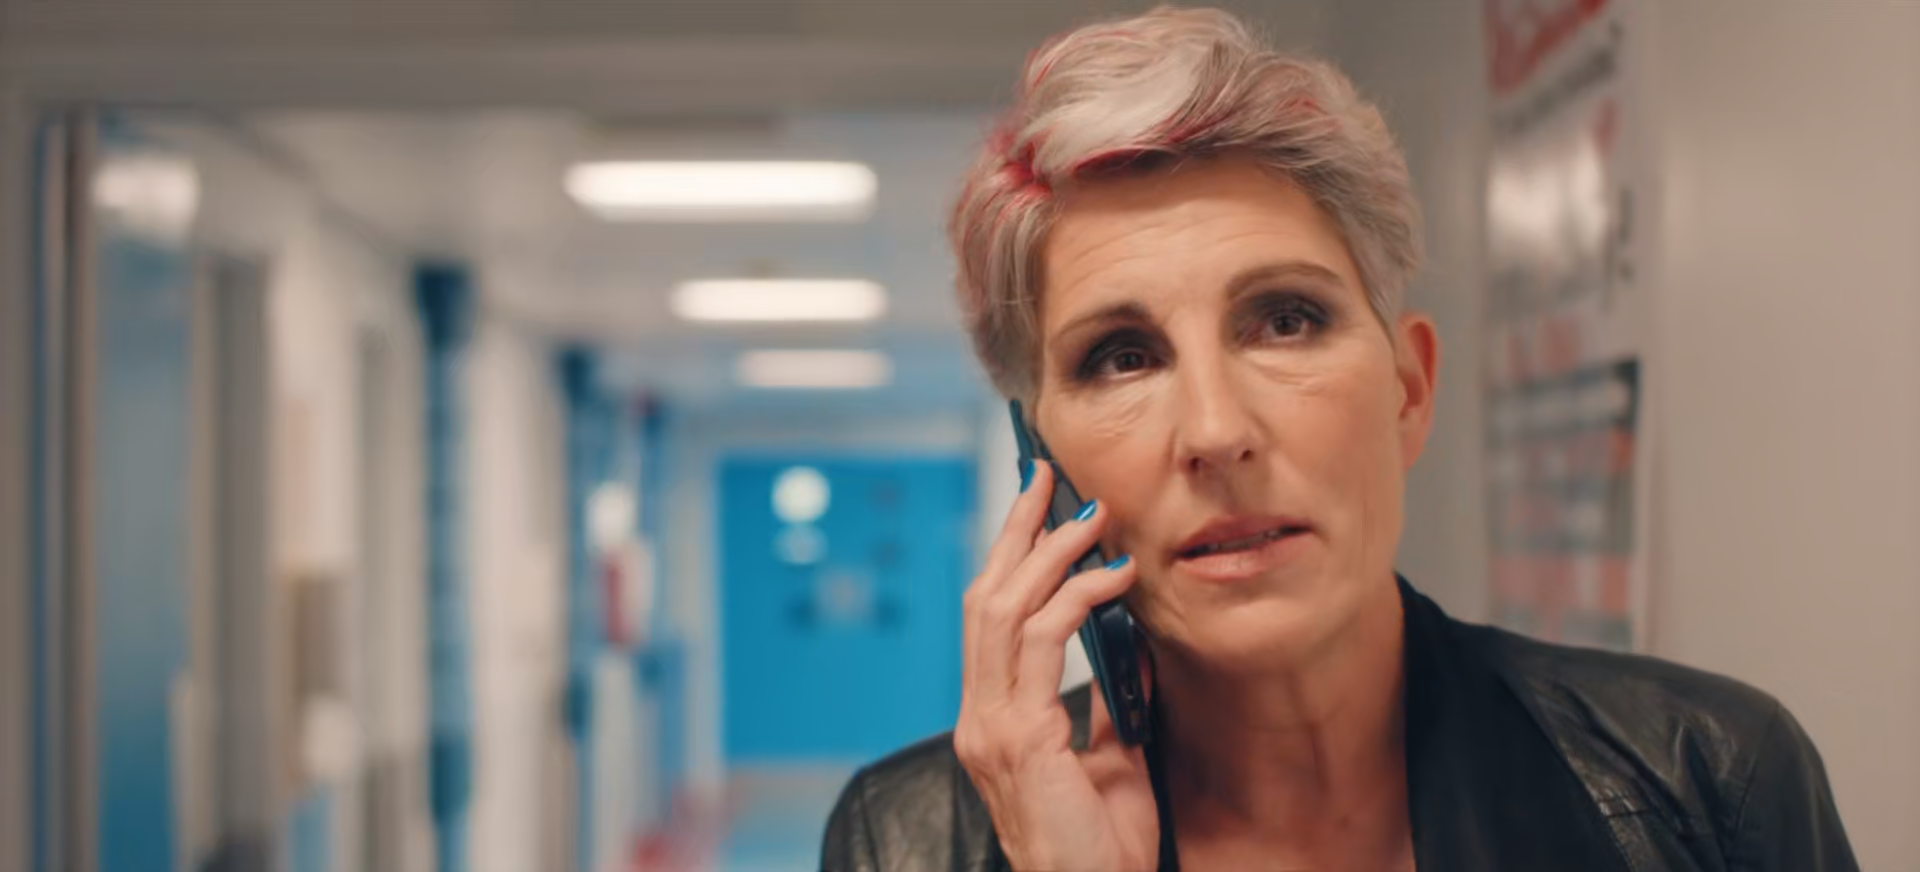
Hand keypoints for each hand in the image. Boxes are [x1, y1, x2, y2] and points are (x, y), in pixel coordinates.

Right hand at [954, 461, 1158, 871]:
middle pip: (984, 599)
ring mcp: (989, 728)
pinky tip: (1112, 578)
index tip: (1040, 508)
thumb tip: (1129, 648)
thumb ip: (1108, 705)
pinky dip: (1075, 597)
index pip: (989, 621)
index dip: (1011, 558)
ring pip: (1002, 609)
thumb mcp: (1112, 761)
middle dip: (1016, 532)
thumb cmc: (1102, 849)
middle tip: (1047, 477)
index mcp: (993, 723)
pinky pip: (1039, 642)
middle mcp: (979, 720)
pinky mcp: (1016, 737)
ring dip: (1048, 553)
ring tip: (1090, 517)